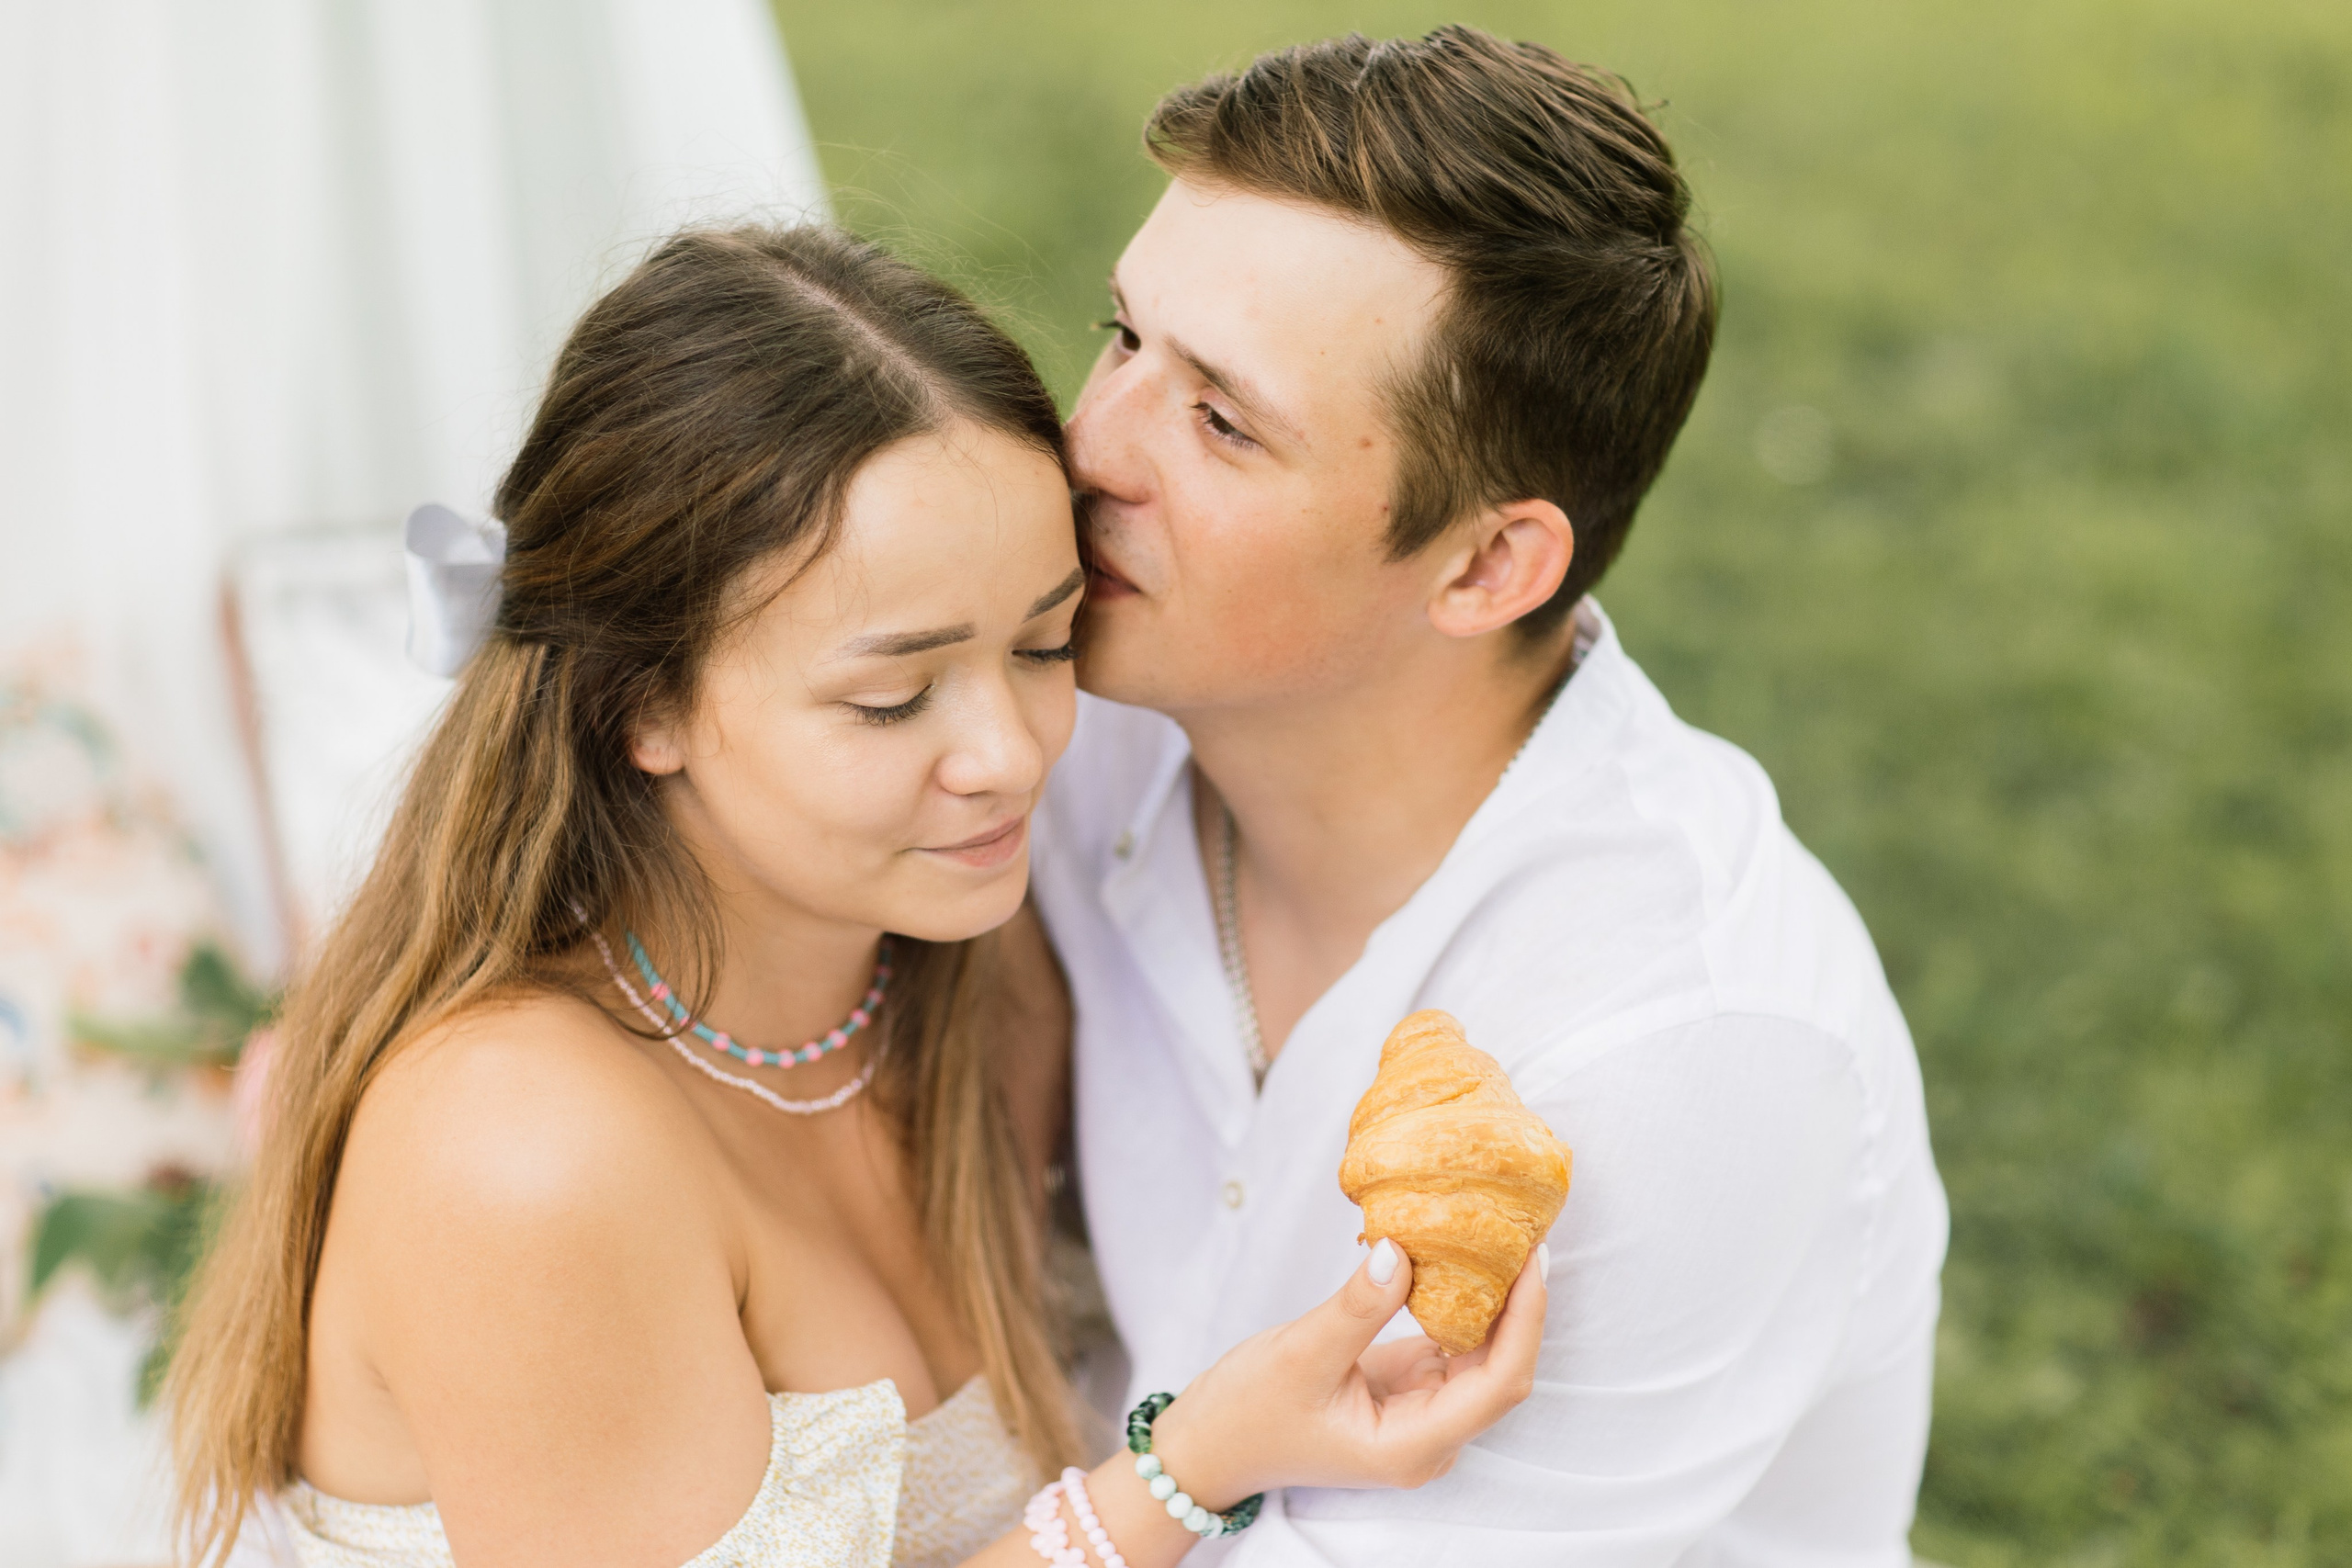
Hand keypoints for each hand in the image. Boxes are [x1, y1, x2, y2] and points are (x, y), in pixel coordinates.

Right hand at [1147, 1241, 1546, 1508]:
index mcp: (1413, 1445)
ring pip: (1478, 1357)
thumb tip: (1404, 1250)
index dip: (1526, 1319)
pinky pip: (1446, 1347)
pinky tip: (1456, 1260)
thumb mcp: (1300, 1354)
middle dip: (1518, 1305)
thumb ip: (1358, 1305)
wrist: (1210, 1446)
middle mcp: (1428, 1438)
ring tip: (1500, 1237)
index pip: (1499, 1382)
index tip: (1532, 1257)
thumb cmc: (1248, 1415)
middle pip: (1500, 1370)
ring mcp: (1419, 1416)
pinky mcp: (1404, 1393)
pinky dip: (1456, 1305)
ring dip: (1492, 1302)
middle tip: (1522, 1231)